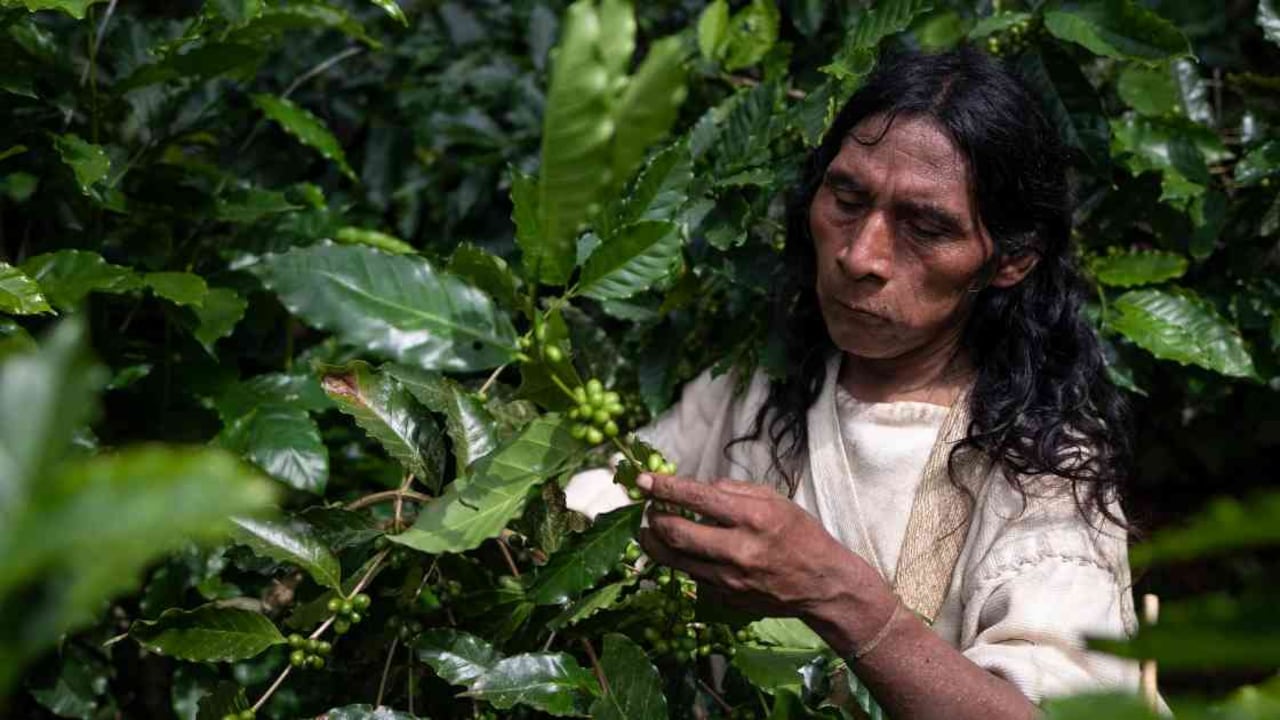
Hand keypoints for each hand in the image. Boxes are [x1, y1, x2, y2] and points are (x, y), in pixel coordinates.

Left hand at [636, 473, 880, 619]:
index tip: (642, 480)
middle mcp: (737, 549)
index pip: (696, 497)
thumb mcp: (774, 499)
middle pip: (675, 533)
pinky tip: (685, 551)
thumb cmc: (800, 535)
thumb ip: (734, 490)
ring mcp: (729, 578)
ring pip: (674, 559)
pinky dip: (681, 560)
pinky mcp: (726, 597)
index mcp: (752, 517)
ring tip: (651, 529)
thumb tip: (698, 486)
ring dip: (655, 541)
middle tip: (648, 508)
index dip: (663, 487)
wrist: (822, 584)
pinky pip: (691, 575)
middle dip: (652, 518)